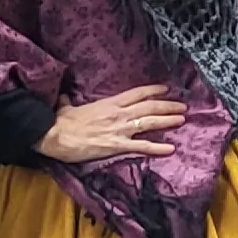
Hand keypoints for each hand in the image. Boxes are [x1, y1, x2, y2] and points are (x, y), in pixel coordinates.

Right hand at [40, 86, 183, 164]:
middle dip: (168, 106)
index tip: (167, 89)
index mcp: (109, 103)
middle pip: (149, 107)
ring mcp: (119, 130)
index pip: (137, 94)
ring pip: (149, 123)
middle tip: (183, 106)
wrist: (54, 135)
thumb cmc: (60, 122)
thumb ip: (69, 102)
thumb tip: (64, 97)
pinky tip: (170, 149)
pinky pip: (141, 147)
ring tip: (182, 119)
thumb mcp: (67, 107)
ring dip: (168, 120)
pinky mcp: (116, 146)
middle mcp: (118, 114)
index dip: (154, 90)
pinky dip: (157, 148)